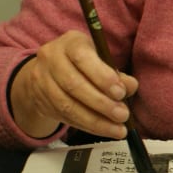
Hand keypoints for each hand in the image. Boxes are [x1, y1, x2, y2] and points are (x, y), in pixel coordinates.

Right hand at [9, 30, 138, 138]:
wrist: (48, 72)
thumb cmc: (83, 63)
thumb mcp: (99, 59)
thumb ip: (115, 73)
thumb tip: (130, 86)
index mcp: (69, 42)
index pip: (82, 57)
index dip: (102, 76)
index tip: (121, 93)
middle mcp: (51, 59)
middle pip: (73, 85)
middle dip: (101, 103)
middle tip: (123, 115)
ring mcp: (43, 81)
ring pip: (68, 106)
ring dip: (96, 121)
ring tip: (118, 129)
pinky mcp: (42, 102)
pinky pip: (66, 118)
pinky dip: (89, 127)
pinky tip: (105, 130)